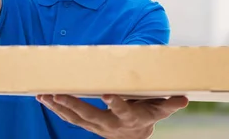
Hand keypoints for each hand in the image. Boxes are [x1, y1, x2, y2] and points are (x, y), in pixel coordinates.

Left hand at [37, 94, 187, 138]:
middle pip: (90, 116)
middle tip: (59, 94)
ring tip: (44, 95)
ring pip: (74, 118)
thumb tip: (184, 98)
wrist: (134, 136)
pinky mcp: (86, 124)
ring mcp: (96, 126)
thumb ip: (170, 104)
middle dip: (74, 105)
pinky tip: (44, 98)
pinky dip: (56, 109)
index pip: (123, 111)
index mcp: (130, 118)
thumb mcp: (160, 109)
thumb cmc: (147, 115)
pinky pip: (68, 118)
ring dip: (58, 107)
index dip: (115, 103)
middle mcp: (110, 124)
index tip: (107, 94)